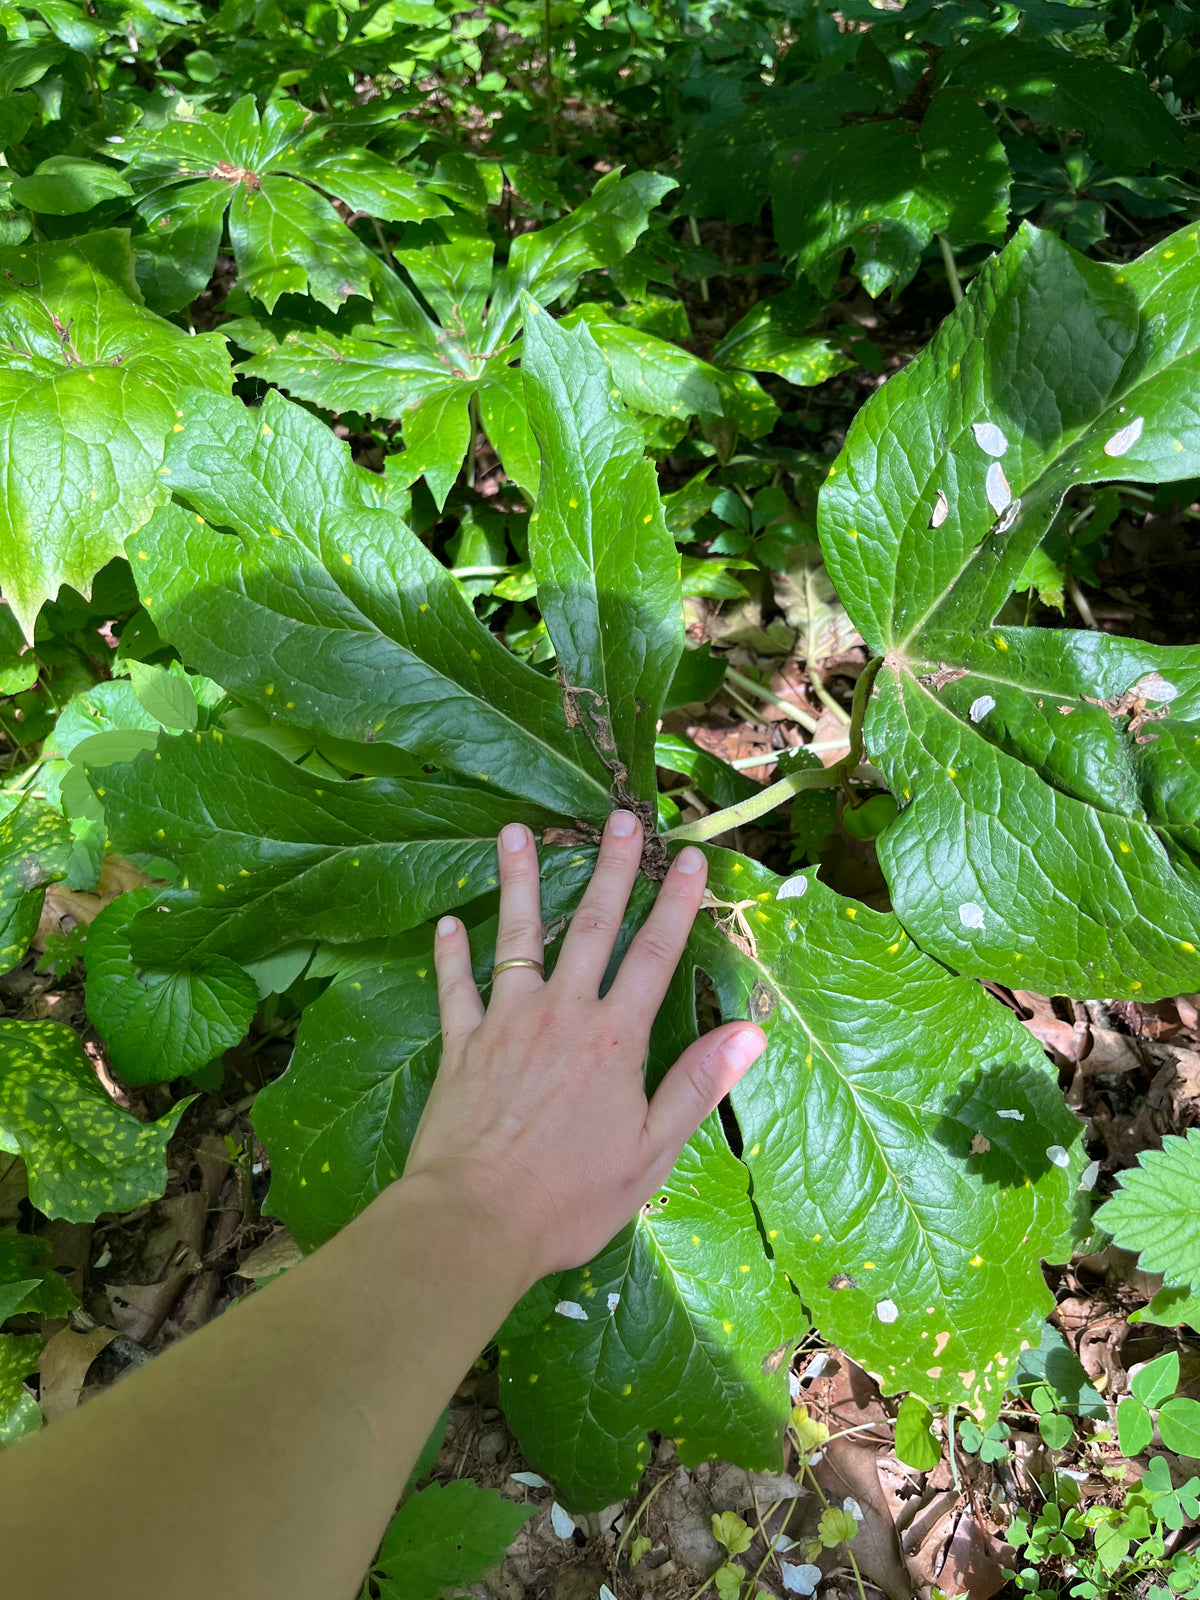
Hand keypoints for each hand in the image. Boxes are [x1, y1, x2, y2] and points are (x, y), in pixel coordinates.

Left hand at [404, 811, 766, 1283]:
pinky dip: (451, 956)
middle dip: (609, 869)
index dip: (674, 902)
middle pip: (590, 927)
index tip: (689, 855)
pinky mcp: (460, 1045)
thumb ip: (696, 1085)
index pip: (654, 955)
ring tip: (514, 830)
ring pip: (515, 937)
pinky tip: (446, 925)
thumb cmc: (572, 1196)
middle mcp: (561, 1014)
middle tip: (618, 816)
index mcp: (614, 1038)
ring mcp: (505, 1023)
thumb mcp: (652, 1152)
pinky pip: (456, 989)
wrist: (475, 1220)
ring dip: (518, 881)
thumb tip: (750, 1032)